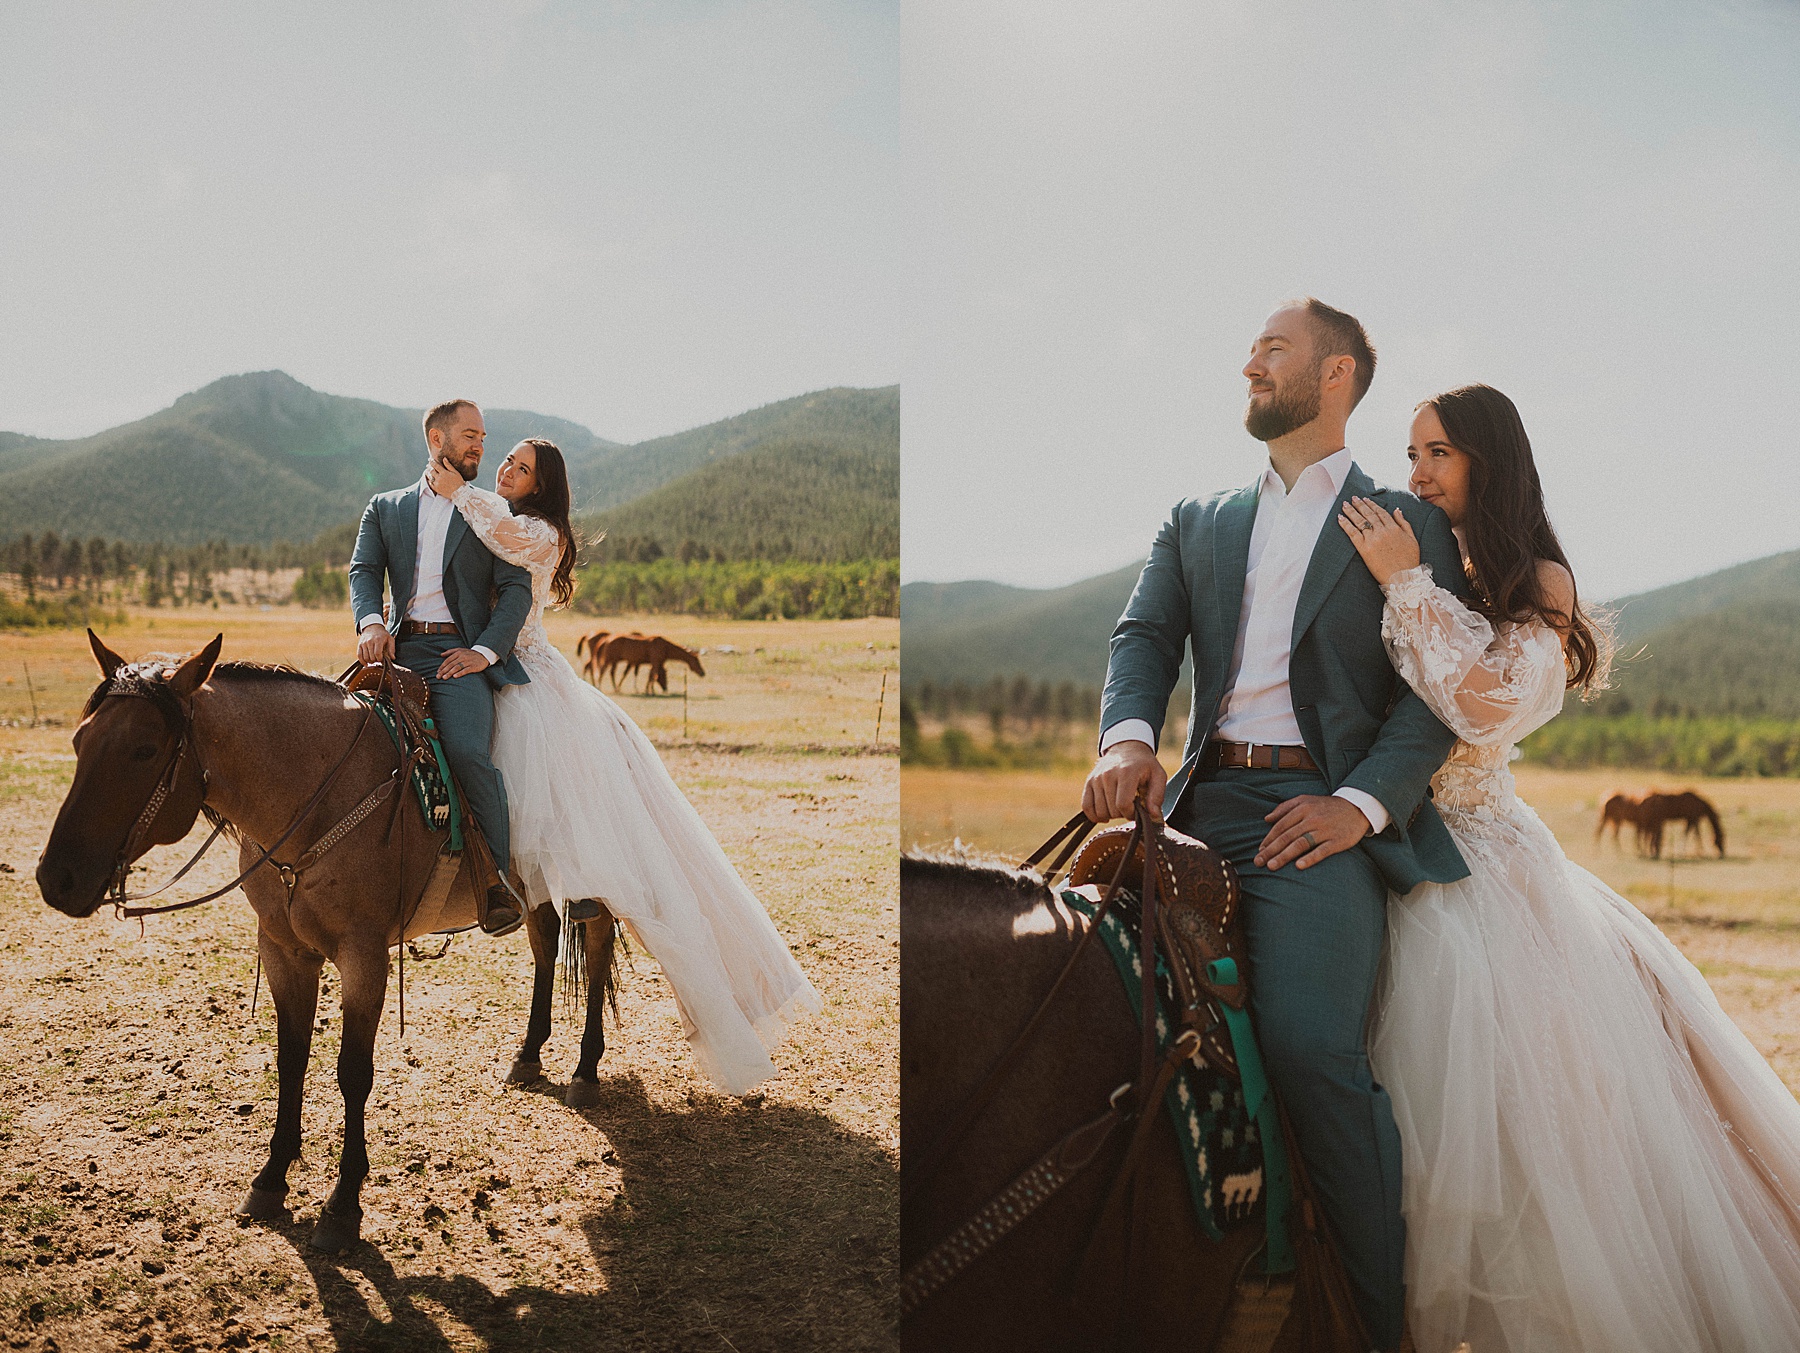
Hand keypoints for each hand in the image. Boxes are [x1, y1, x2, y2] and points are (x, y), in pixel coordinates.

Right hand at [357, 624, 394, 663]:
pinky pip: (359, 655)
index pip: (377, 653)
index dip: (380, 659)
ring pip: (365, 657)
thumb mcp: (390, 639)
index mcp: (378, 640)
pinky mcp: (359, 645)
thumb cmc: (382, 634)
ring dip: (370, 661)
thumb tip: (392, 658)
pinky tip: (366, 663)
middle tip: (378, 659)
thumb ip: (392, 649)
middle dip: (376, 660)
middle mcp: (370, 641)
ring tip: (374, 660)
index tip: (382, 659)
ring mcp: (364, 643)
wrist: (372, 627)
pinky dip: (362, 661)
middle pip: (371, 656)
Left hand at [426, 456, 463, 499]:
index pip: (435, 465)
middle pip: (431, 471)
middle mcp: (439, 478)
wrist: (459, 493)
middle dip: (429, 467)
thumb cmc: (459, 482)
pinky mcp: (436, 489)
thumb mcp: (455, 472)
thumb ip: (449, 465)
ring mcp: (437, 484)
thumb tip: (444, 458)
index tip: (430, 459)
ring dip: (428, 473)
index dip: (432, 462)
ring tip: (427, 471)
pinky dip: (429, 480)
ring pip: (430, 477)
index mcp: (444, 473)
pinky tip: (430, 479)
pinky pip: (430, 484)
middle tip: (428, 465)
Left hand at [436, 647, 489, 679]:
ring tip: (444, 678)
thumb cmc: (470, 654)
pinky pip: (465, 670)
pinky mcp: (473, 666)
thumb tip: (441, 655)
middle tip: (438, 677)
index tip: (438, 672)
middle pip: (451, 664)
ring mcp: (468, 661)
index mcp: (458, 652)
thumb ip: (450, 651)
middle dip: (444, 671)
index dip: (442, 666)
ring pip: (457, 667)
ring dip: (450, 673)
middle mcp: (462, 656)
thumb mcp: (461, 650)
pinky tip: (455, 676)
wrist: (484, 655)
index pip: (448, 660)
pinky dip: (460, 673)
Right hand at [1082, 740, 1166, 823]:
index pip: (1123, 804)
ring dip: (1111, 815)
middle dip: (1123, 813)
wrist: (1127, 748)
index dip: (1131, 814)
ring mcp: (1096, 778)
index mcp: (1126, 772)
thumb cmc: (1144, 765)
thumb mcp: (1158, 776)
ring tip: (1120, 805)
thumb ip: (1157, 796)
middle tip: (1131, 805)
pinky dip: (1094, 815)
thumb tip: (1153, 816)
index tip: (1138, 810)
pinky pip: (1086, 806)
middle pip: (1112, 810)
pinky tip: (1105, 814)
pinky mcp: (1089, 782)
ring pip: (1100, 811)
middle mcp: (1108, 774)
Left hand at [1254, 794, 1371, 870]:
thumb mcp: (1306, 800)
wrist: (1357, 807)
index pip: (1281, 826)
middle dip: (1270, 850)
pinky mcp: (1337, 841)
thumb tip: (1266, 819)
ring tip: (1271, 866)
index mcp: (1303, 808)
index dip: (1268, 839)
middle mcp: (1312, 819)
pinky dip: (1310, 858)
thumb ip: (1285, 807)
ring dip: (1284, 856)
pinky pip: (1322, 851)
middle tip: (1258, 862)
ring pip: (1300, 844)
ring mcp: (1325, 830)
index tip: (1259, 851)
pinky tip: (1299, 866)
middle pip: (1287, 836)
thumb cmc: (1326, 806)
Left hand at [1337, 496, 1419, 585]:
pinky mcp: (1364, 549)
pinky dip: (1345, 524)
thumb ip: (1404, 523)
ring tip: (1345, 505)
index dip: (1371, 504)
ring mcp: (1372, 539)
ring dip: (1351, 511)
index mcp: (1394, 528)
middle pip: (1368, 514)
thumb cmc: (1409, 561)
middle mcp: (1382, 531)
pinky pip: (1352, 533)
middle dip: (1359, 504)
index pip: (1380, 512)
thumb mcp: (1412, 539)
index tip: (1365, 499)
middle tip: (1352, 498)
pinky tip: (1340, 518)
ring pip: (1359, 521)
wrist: (1403, 578)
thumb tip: (1397, 510)